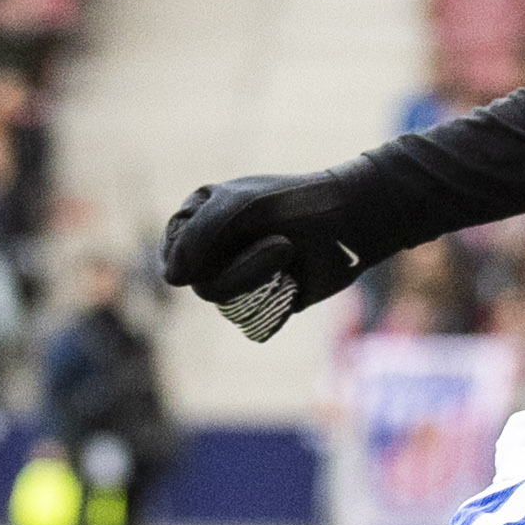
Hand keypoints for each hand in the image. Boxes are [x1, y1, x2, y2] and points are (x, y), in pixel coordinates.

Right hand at [163, 171, 375, 343]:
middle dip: (244, 267)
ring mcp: (239, 277)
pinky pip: (254, 321)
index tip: (241, 228)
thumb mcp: (239, 206)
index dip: (203, 249)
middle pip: (202, 284)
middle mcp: (215, 251)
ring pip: (228, 305)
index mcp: (199, 219)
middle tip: (282, 244)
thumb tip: (172, 280)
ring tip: (289, 254)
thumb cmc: (296, 204)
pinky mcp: (265, 301)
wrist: (351, 220)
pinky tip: (293, 281)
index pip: (176, 253)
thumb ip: (196, 236)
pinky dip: (275, 304)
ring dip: (262, 280)